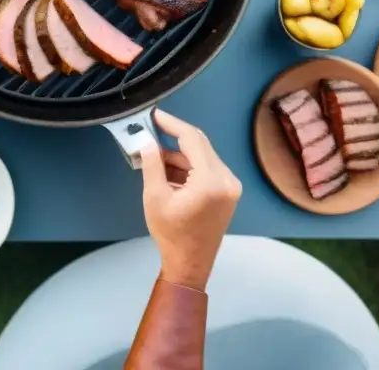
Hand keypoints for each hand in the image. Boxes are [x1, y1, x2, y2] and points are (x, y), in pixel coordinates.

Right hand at [140, 110, 240, 291]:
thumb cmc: (171, 233)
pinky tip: (169, 171)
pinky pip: (207, 168)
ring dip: (180, 154)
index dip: (172, 124)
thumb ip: (152, 164)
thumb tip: (147, 140)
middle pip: (200, 145)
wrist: (190, 264)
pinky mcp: (228, 192)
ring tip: (154, 157)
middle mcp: (226, 179)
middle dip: (174, 137)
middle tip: (151, 130)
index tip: (155, 115)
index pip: (192, 140)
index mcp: (210, 181)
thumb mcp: (155, 197)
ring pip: (203, 157)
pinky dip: (189, 166)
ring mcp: (230, 186)